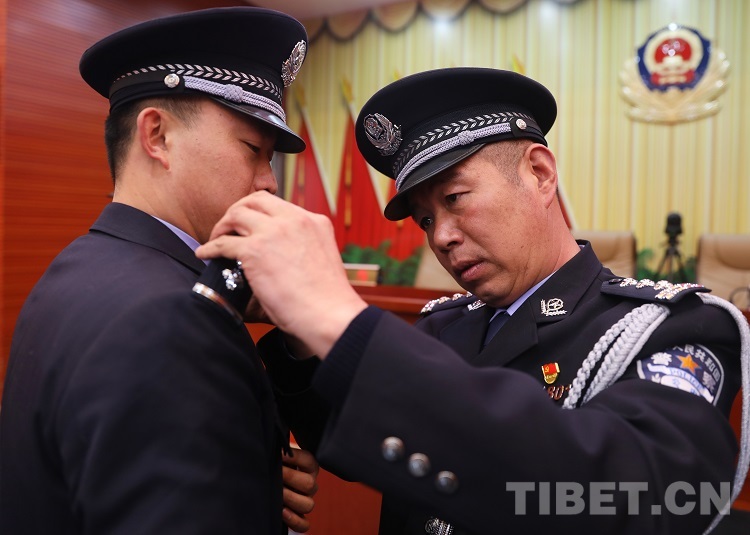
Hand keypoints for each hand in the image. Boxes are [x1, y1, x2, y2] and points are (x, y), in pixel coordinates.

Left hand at [196, 191, 366, 357]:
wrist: (330, 315)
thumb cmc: (328, 299)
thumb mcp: (321, 259)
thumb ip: (303, 248)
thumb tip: (282, 256)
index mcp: (314, 221)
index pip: (279, 205)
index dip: (259, 213)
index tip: (249, 225)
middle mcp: (295, 220)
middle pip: (255, 200)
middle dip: (237, 211)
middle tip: (228, 228)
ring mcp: (274, 232)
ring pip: (236, 214)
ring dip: (222, 226)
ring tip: (215, 240)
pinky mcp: (255, 250)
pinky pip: (222, 243)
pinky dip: (210, 248)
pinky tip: (204, 255)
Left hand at [282, 447, 319, 532]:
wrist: (273, 480)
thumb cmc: (277, 466)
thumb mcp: (281, 456)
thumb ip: (280, 452)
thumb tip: (274, 448)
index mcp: (309, 467)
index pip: (309, 460)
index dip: (295, 458)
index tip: (280, 454)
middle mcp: (310, 484)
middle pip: (310, 484)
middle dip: (290, 478)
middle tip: (276, 473)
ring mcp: (306, 501)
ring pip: (308, 505)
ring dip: (291, 499)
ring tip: (278, 494)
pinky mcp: (299, 516)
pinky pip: (304, 524)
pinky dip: (294, 520)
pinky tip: (282, 512)